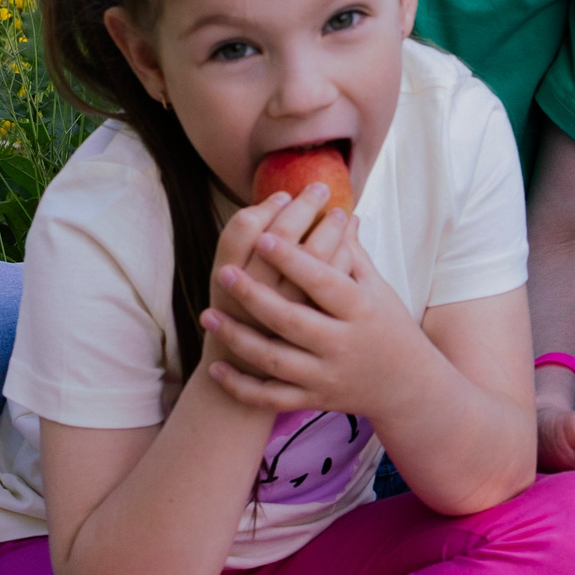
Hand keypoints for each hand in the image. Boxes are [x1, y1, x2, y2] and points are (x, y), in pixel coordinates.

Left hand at [201, 207, 429, 414]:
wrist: (407, 385)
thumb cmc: (390, 326)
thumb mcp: (378, 288)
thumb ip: (352, 254)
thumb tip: (337, 212)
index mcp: (360, 309)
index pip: (323, 281)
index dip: (293, 260)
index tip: (264, 237)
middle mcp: (342, 343)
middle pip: (292, 320)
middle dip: (255, 297)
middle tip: (224, 273)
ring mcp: (326, 375)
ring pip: (275, 360)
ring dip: (239, 339)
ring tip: (209, 316)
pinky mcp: (314, 399)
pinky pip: (271, 397)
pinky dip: (242, 387)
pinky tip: (216, 368)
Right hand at [208, 182, 350, 323]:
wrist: (249, 386)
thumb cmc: (243, 328)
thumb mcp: (235, 290)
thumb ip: (250, 247)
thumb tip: (281, 200)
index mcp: (226, 281)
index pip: (241, 230)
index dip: (264, 207)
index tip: (284, 194)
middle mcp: (251, 298)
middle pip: (276, 238)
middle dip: (301, 208)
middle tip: (319, 188)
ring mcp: (284, 316)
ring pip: (311, 263)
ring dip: (328, 231)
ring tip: (341, 215)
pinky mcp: (313, 331)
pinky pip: (334, 287)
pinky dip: (344, 258)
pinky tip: (348, 247)